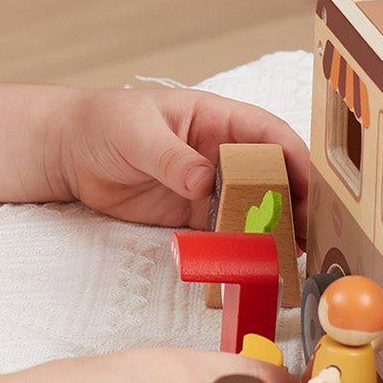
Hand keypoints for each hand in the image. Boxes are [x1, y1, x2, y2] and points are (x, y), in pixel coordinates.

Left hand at [42, 86, 308, 235]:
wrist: (69, 153)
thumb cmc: (105, 123)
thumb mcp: (137, 133)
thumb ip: (171, 158)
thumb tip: (203, 181)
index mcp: (216, 118)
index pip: (268, 135)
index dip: (295, 158)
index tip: (313, 188)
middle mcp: (221, 152)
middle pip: (272, 176)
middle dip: (295, 202)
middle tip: (313, 234)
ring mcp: (210, 185)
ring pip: (255, 207)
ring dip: (275, 229)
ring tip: (294, 257)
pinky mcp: (194, 214)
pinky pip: (226, 231)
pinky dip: (243, 247)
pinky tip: (255, 264)